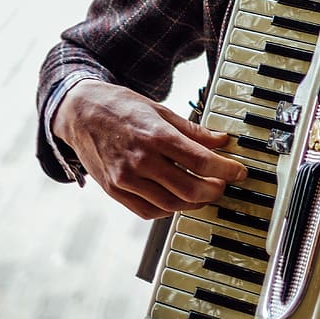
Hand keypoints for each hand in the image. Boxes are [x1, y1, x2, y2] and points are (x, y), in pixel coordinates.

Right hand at [53, 79, 246, 219]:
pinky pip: (148, 211)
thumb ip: (192, 130)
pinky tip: (177, 199)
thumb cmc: (121, 107)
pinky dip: (168, 209)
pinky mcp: (114, 190)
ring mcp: (125, 179)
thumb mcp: (160, 110)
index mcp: (156, 136)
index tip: (239, 171)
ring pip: (171, 204)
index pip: (201, 161)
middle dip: (214, 189)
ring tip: (205, 192)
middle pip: (189, 188)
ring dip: (194, 202)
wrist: (80, 112)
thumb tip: (221, 141)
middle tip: (223, 184)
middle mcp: (141, 160)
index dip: (226, 169)